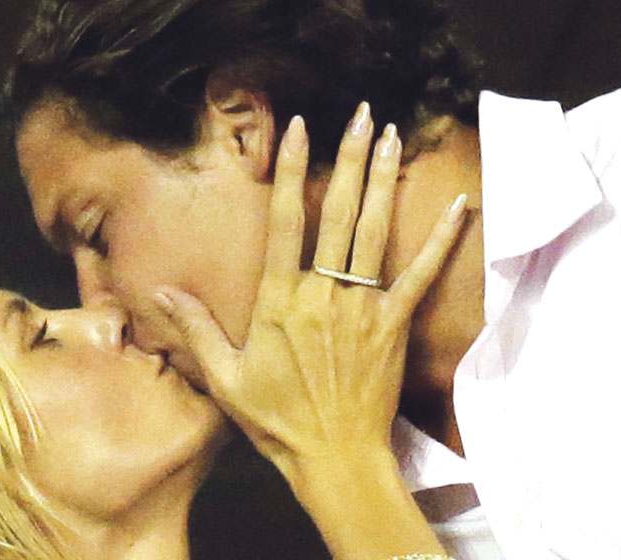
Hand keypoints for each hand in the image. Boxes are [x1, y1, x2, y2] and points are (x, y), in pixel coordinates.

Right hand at [153, 105, 467, 479]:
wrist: (335, 458)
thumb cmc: (276, 420)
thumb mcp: (224, 376)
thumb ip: (195, 327)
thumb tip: (161, 290)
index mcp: (279, 301)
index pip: (286, 222)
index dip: (292, 172)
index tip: (299, 130)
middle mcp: (323, 294)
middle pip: (338, 213)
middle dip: (349, 158)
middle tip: (360, 113)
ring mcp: (363, 307)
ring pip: (374, 231)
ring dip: (385, 180)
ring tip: (392, 136)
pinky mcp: (394, 325)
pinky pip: (421, 274)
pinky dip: (441, 239)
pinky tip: (460, 205)